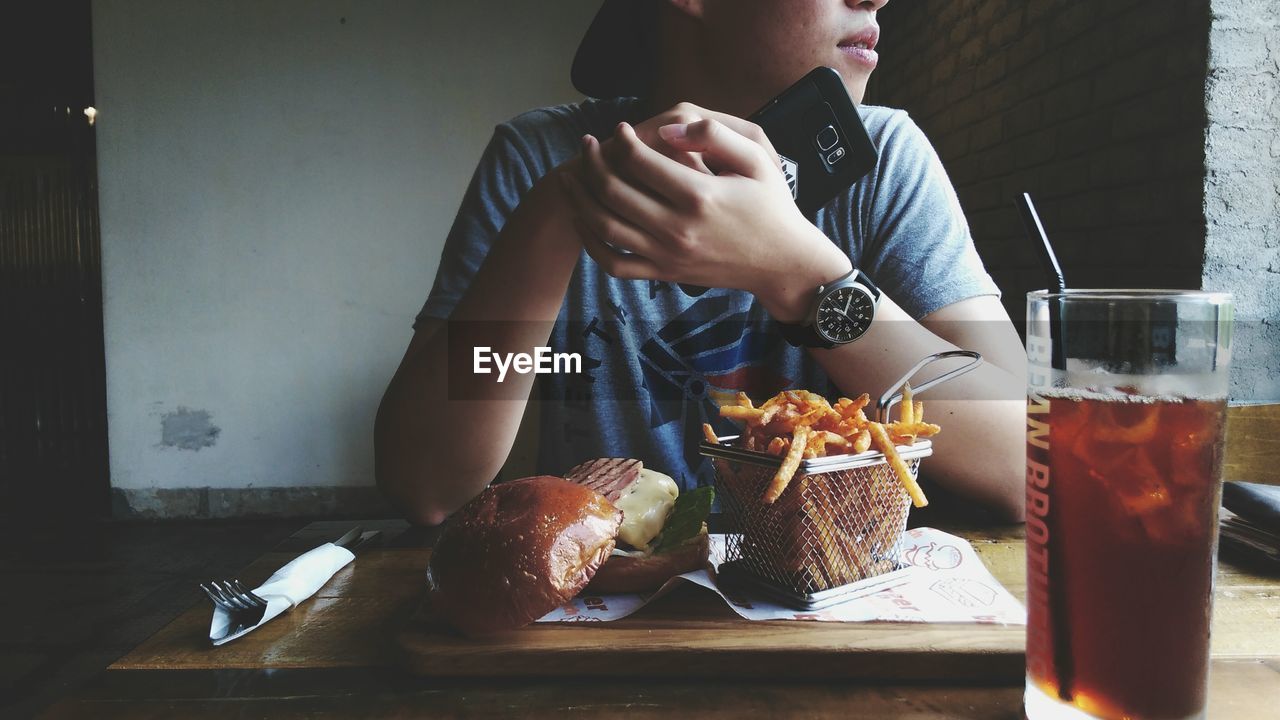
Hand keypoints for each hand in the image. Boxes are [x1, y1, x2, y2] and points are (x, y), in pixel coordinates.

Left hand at [559, 104, 850, 320]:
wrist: (782, 263)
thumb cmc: (772, 205)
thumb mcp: (758, 158)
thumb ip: (715, 134)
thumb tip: (668, 126)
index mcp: (699, 195)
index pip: (639, 160)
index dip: (622, 138)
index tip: (621, 128)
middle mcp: (677, 228)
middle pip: (612, 191)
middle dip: (591, 162)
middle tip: (587, 144)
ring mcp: (667, 255)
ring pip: (603, 227)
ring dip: (580, 198)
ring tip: (572, 175)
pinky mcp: (664, 274)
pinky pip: (613, 263)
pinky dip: (591, 242)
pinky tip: (585, 219)